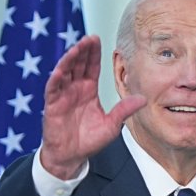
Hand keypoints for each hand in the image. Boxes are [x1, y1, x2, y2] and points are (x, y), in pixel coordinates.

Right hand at [40, 35, 145, 178]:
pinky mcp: (52, 105)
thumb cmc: (89, 141)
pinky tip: (60, 70)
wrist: (71, 157)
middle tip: (89, 38)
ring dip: (69, 60)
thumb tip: (143, 99)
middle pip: (78, 64)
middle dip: (82, 50)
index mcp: (88, 90)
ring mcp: (63, 95)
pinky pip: (53, 88)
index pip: (91, 66)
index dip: (93, 52)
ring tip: (76, 48)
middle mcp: (75, 89)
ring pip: (64, 72)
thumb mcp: (112, 125)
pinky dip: (56, 78)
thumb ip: (124, 110)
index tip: (97, 38)